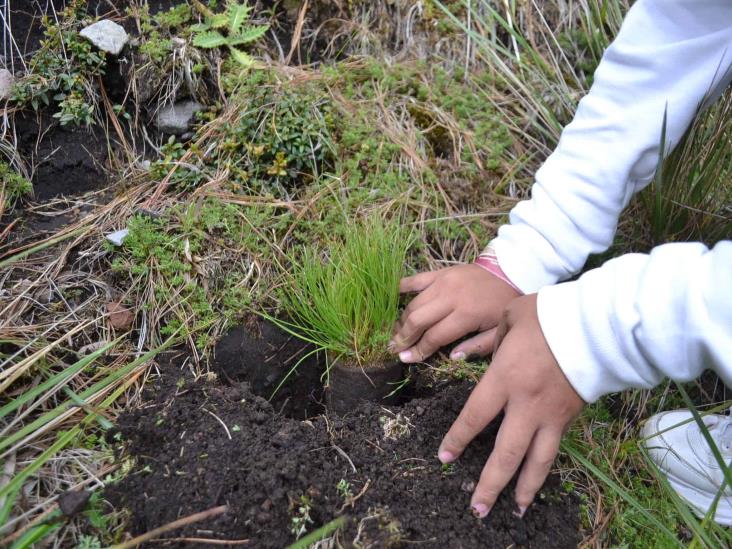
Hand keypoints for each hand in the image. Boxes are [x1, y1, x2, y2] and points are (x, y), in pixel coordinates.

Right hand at [391, 264, 519, 362]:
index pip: (434, 336)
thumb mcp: (498, 330)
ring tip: (395, 333)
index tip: (405, 359)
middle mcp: (449, 297)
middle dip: (403, 337)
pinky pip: (415, 280)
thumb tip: (452, 357)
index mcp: (465, 314)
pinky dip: (402, 289)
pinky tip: (392, 299)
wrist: (509, 271)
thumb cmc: (503, 304)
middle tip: (393, 348)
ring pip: (414, 304)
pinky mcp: (440, 272)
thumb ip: (476, 347)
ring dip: (402, 320)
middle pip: (418, 320)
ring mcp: (442, 282)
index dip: (418, 350)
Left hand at [437, 294, 584, 517]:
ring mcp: (550, 415)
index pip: (474, 417)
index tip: (445, 457)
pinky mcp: (569, 418)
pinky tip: (537, 485)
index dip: (457, 440)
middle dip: (489, 483)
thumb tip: (485, 356)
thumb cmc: (550, 316)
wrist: (598, 326)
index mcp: (505, 378)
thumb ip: (492, 340)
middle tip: (476, 508)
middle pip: (505, 453)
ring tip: (513, 512)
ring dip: (523, 490)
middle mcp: (525, 404)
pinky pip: (553, 451)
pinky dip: (544, 471)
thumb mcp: (511, 318)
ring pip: (535, 462)